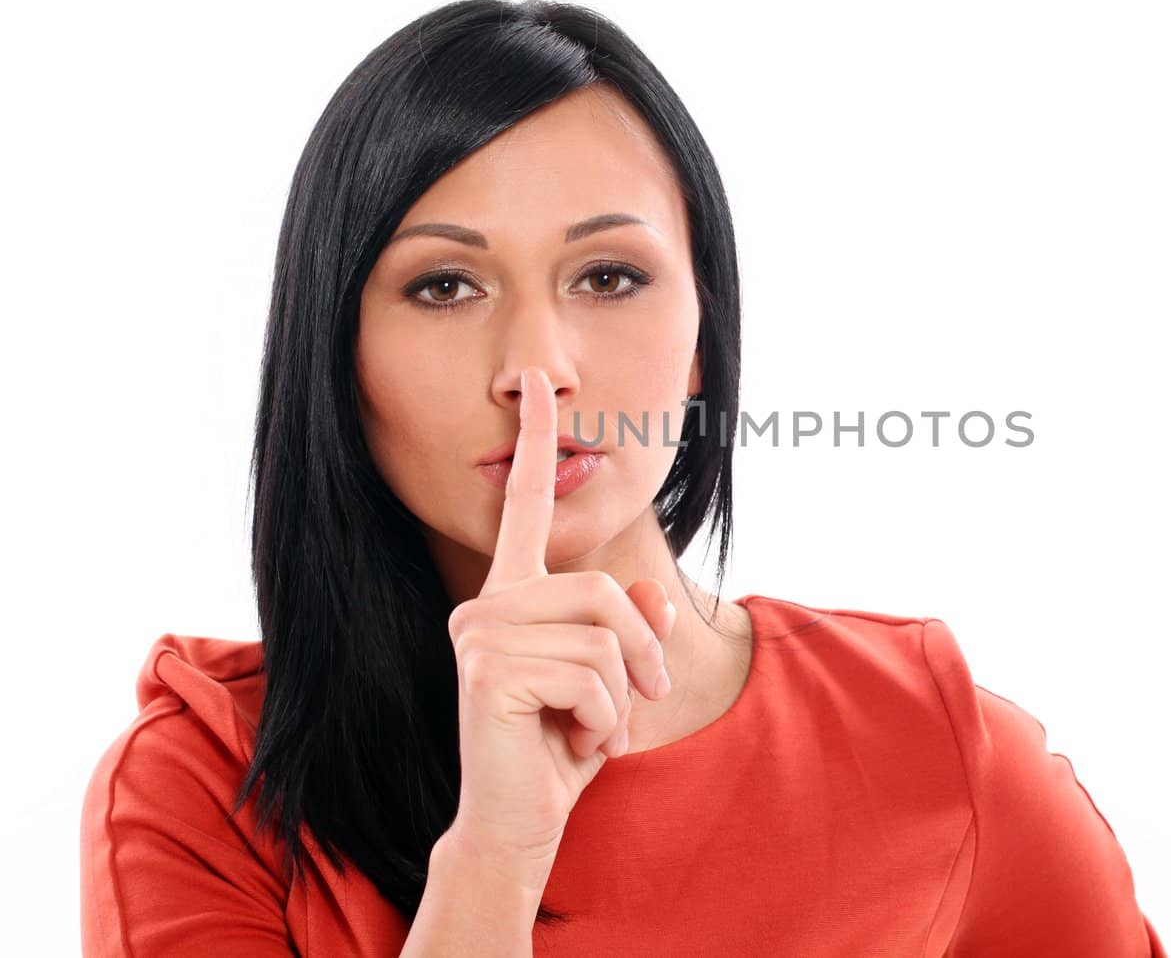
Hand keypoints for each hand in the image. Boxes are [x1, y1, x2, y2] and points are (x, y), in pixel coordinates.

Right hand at [442, 367, 676, 868]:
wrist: (516, 822)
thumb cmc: (560, 750)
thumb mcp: (613, 687)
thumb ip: (633, 635)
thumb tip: (657, 598)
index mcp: (513, 595)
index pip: (523, 507)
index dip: (535, 440)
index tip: (536, 380)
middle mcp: (488, 604)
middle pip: (602, 589)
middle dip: (641, 655)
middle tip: (636, 705)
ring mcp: (480, 635)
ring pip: (604, 636)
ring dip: (621, 698)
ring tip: (590, 731)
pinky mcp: (485, 671)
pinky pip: (591, 677)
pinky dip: (604, 722)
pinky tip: (571, 746)